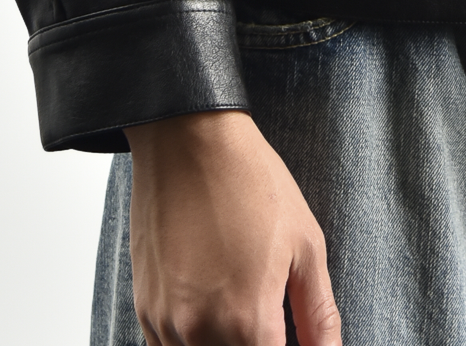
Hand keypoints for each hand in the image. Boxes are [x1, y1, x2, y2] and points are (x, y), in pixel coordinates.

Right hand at [125, 110, 340, 345]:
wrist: (189, 140)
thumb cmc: (252, 183)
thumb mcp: (306, 245)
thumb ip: (319, 315)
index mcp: (248, 321)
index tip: (290, 335)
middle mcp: (201, 332)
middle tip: (272, 322)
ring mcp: (166, 324)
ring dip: (225, 344)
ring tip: (242, 304)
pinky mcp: (146, 309)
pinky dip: (193, 343)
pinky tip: (213, 312)